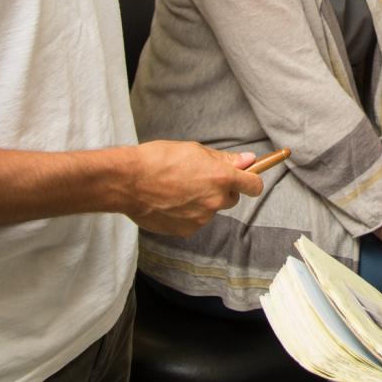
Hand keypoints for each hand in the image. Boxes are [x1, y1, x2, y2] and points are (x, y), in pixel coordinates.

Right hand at [117, 141, 262, 235]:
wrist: (128, 182)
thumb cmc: (158, 160)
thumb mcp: (194, 150)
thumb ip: (223, 159)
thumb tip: (248, 160)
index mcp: (221, 177)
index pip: (253, 186)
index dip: (252, 181)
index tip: (247, 178)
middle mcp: (215, 200)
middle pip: (231, 198)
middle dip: (220, 190)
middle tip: (198, 178)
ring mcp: (201, 218)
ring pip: (210, 209)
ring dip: (201, 201)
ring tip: (177, 189)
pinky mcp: (186, 231)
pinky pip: (194, 221)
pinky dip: (186, 214)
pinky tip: (169, 202)